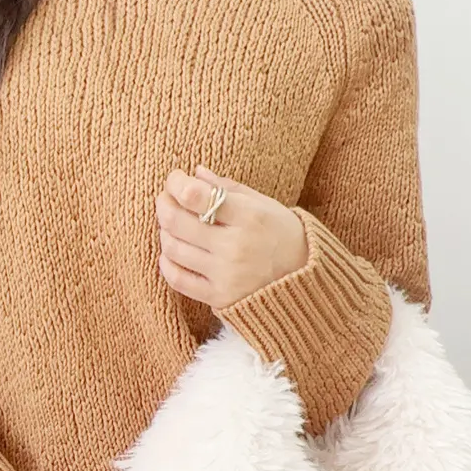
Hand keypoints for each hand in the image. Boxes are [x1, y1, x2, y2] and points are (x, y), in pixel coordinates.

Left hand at [155, 165, 307, 309]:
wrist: (306, 283)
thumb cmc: (285, 236)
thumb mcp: (265, 205)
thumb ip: (229, 189)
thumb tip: (196, 172)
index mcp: (249, 217)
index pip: (196, 196)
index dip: (177, 183)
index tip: (176, 178)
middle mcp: (235, 247)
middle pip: (177, 222)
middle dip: (164, 204)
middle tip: (166, 198)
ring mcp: (225, 275)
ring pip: (174, 249)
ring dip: (165, 232)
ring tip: (171, 225)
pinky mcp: (219, 297)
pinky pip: (178, 280)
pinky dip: (167, 263)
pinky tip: (171, 253)